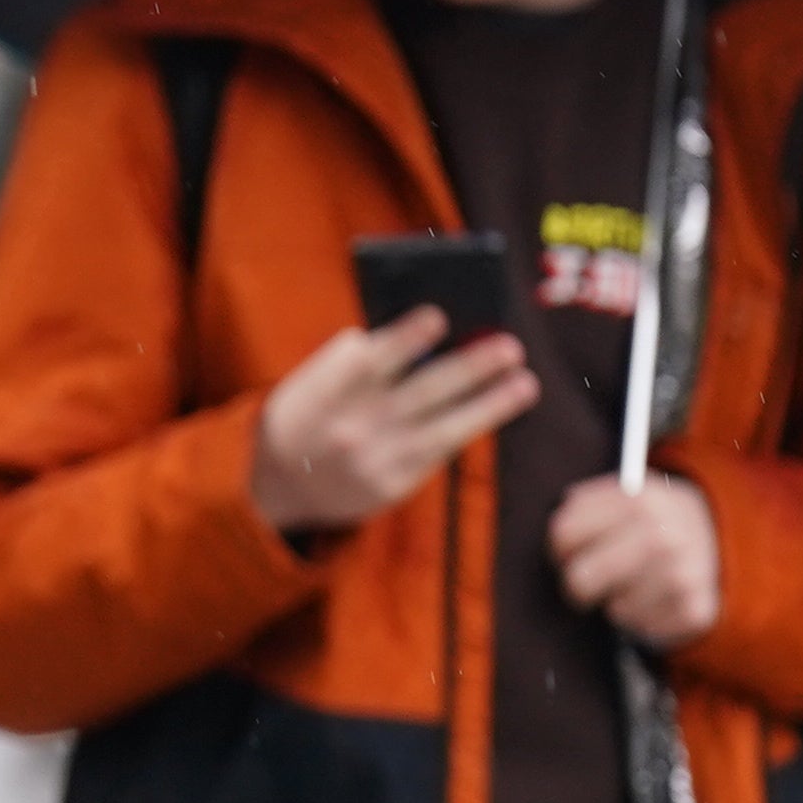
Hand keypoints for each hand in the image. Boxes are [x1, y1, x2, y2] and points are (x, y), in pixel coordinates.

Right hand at [252, 311, 536, 534]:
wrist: (277, 485)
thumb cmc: (307, 414)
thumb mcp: (311, 382)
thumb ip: (354, 359)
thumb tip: (426, 334)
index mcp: (325, 393)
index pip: (369, 362)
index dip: (405, 339)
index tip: (439, 316)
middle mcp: (352, 427)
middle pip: (420, 394)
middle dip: (470, 369)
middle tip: (510, 346)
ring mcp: (375, 460)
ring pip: (442, 429)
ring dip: (489, 405)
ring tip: (525, 384)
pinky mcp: (392, 486)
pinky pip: (439, 453)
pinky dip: (469, 428)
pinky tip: (497, 409)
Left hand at [549, 475, 721, 652]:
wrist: (719, 536)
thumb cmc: (655, 519)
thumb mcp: (627, 494)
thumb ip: (586, 503)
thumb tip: (557, 532)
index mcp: (639, 500)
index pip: (563, 533)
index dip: (558, 548)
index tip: (566, 552)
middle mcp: (663, 536)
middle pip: (579, 581)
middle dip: (576, 583)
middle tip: (587, 579)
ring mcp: (683, 575)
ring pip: (612, 609)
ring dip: (616, 600)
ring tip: (635, 582)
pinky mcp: (695, 610)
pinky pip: (641, 628)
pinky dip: (642, 618)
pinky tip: (655, 598)